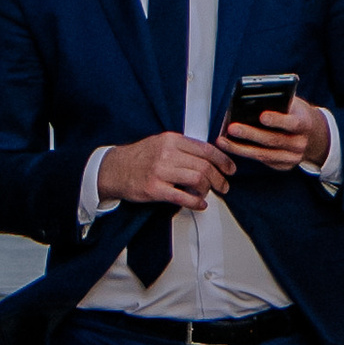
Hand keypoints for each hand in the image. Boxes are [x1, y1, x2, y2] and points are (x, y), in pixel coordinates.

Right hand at [97, 131, 233, 211]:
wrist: (114, 169)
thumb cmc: (138, 157)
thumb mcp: (160, 143)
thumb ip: (182, 147)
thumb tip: (208, 156)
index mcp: (171, 140)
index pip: (206, 149)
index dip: (223, 160)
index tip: (230, 168)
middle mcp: (167, 154)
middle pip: (205, 166)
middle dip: (219, 178)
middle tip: (224, 185)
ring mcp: (160, 172)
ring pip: (198, 180)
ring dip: (209, 189)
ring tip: (209, 193)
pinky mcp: (155, 189)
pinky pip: (183, 197)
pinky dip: (196, 202)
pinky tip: (200, 204)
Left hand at [221, 95, 331, 174]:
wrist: (314, 136)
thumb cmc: (297, 114)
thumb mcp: (294, 104)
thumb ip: (279, 102)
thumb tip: (252, 98)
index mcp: (305, 124)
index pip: (292, 123)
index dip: (277, 120)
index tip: (262, 116)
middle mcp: (300, 144)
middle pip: (273, 140)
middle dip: (250, 134)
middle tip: (232, 128)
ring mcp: (292, 158)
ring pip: (264, 154)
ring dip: (240, 148)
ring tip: (222, 140)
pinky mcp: (283, 166)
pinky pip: (261, 161)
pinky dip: (244, 154)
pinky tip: (230, 147)